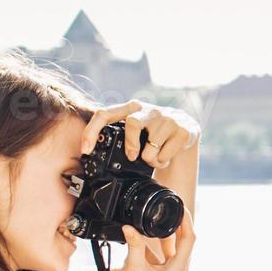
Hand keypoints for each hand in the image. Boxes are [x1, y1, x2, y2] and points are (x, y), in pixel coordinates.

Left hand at [80, 100, 200, 171]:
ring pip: (150, 146)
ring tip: (154, 158)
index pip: (105, 114)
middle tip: (133, 156)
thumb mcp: (136, 127)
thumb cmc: (153, 130)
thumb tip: (92, 152)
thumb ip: (119, 133)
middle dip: (131, 145)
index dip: (92, 131)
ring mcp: (167, 119)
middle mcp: (149, 110)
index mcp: (131, 108)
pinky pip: (165, 155)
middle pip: (132, 124)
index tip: (86, 150)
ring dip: (150, 160)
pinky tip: (165, 157)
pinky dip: (162, 162)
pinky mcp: (182, 131)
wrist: (185, 127)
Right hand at [115, 207, 195, 270]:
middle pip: (184, 244)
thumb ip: (134, 245)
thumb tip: (129, 227)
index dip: (186, 221)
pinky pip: (167, 262)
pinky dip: (159, 253)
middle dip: (176, 227)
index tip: (181, 208)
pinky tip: (145, 247)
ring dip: (166, 240)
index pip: (189, 239)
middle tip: (169, 211)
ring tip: (155, 227)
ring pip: (174, 253)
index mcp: (178, 270)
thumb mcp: (133, 268)